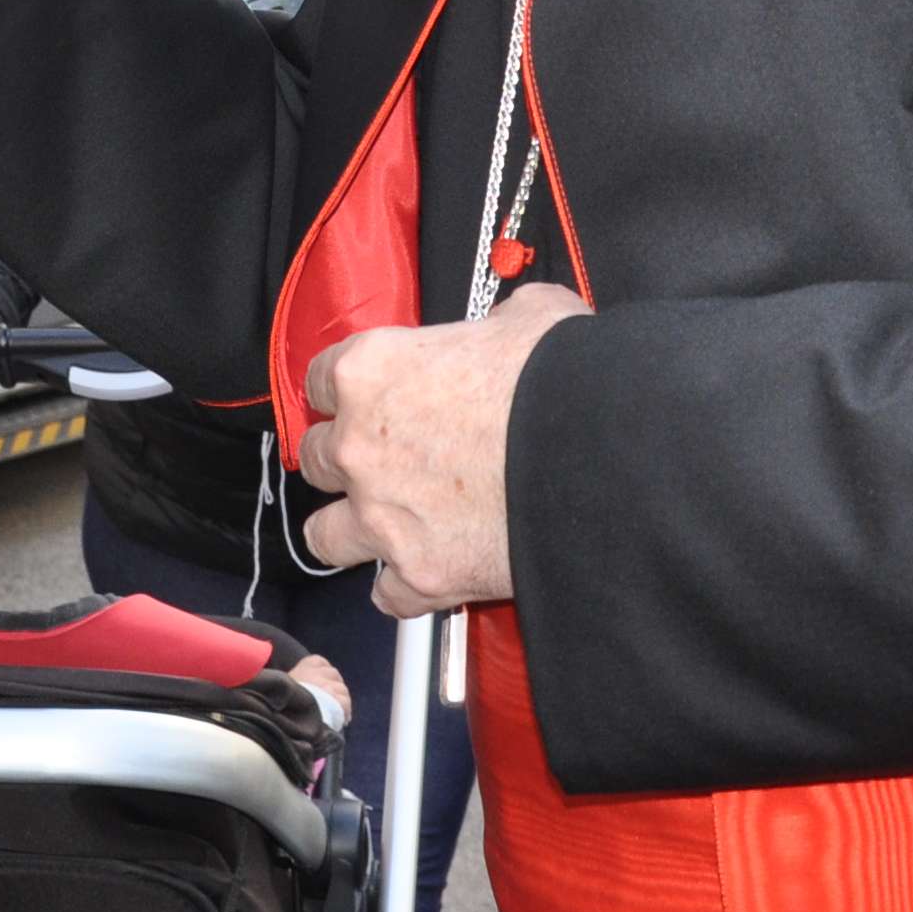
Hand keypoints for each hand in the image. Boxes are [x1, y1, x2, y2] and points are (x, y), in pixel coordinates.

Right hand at [288, 653, 352, 730]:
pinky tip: (343, 721)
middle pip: (334, 675)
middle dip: (333, 686)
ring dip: (340, 701)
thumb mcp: (282, 684)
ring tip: (335, 713)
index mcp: (308, 664)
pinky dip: (345, 712)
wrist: (292, 714)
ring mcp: (332, 686)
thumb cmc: (283, 699)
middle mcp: (322, 673)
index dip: (321, 673)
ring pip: (343, 691)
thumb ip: (292, 680)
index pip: (320, 663)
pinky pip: (346, 705)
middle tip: (328, 700)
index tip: (320, 683)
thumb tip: (294, 685)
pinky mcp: (341, 701)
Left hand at [294, 284, 590, 616]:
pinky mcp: (419, 574)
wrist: (598, 457)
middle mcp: (359, 446)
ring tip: (382, 525)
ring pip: (324, 535)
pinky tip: (428, 572)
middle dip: (343, 461)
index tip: (365, 399)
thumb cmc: (559, 381)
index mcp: (371, 372)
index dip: (345, 391)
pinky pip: (387, 595)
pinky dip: (404, 587)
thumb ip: (498, 322)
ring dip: (349, 529)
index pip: (319, 380)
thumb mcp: (530, 316)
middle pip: (314, 458)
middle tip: (381, 461)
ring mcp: (382, 516)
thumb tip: (511, 326)